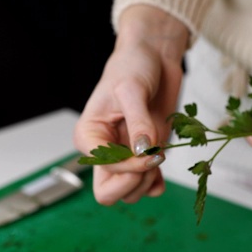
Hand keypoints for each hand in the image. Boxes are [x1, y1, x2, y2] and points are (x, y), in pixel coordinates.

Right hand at [73, 5, 188, 204]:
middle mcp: (104, 151)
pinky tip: (162, 161)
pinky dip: (156, 183)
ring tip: (160, 153)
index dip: (129, 166)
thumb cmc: (133, 66)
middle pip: (108, 193)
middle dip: (134, 183)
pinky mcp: (145, 156)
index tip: (150, 149)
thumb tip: (143, 151)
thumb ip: (138, 122)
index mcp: (89, 136)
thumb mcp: (132, 89)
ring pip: (130, 193)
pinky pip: (147, 186)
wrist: (153, 57)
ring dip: (147, 182)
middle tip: (153, 160)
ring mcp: (125, 157)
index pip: (104, 169)